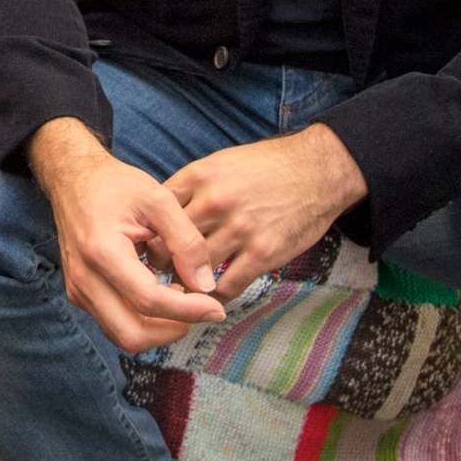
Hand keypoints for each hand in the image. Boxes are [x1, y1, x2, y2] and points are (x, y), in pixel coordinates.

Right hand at [27, 118, 225, 351]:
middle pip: (132, 334)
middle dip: (174, 329)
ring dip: (160, 329)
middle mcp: (84, 279)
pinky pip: (116, 324)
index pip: (148, 300)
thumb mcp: (159, 200)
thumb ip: (186, 241)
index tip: (216, 307)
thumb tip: (206, 285)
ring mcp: (78, 291)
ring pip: (124, 336)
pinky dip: (145, 321)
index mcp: (102, 251)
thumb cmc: (115, 185)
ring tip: (183, 298)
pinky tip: (163, 294)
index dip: (187, 310)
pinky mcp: (80, 295)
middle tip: (201, 309)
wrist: (74, 180)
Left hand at [164, 124, 365, 301]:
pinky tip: (209, 297)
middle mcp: (215, 202)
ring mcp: (240, 229)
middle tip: (155, 277)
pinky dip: (214, 296)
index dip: (146, 235)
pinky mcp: (263, 253)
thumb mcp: (220, 164)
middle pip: (168, 244)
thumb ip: (190, 188)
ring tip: (179, 290)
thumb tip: (159, 215)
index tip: (143, 250)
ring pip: (194, 270)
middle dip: (159, 264)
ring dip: (185, 284)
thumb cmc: (265, 167)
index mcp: (199, 176)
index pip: (155, 212)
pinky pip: (227, 286)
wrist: (317, 170)